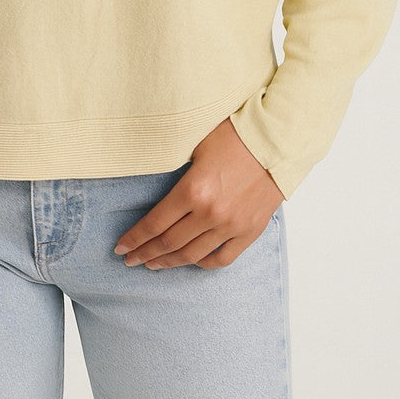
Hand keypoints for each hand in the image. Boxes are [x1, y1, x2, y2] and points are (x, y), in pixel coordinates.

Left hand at [112, 117, 284, 269]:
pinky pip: (222, 258)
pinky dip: (203, 263)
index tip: (120, 247)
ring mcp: (232, 226)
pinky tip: (190, 261)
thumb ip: (173, 165)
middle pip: (169, 243)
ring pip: (192, 255)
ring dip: (169, 262)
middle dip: (145, 253)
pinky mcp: (250, 231)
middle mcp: (211, 213)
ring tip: (153, 265)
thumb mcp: (196, 143)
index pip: (154, 223)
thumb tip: (149, 177)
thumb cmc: (236, 133)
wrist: (279, 140)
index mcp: (193, 190)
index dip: (134, 238)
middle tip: (130, 260)